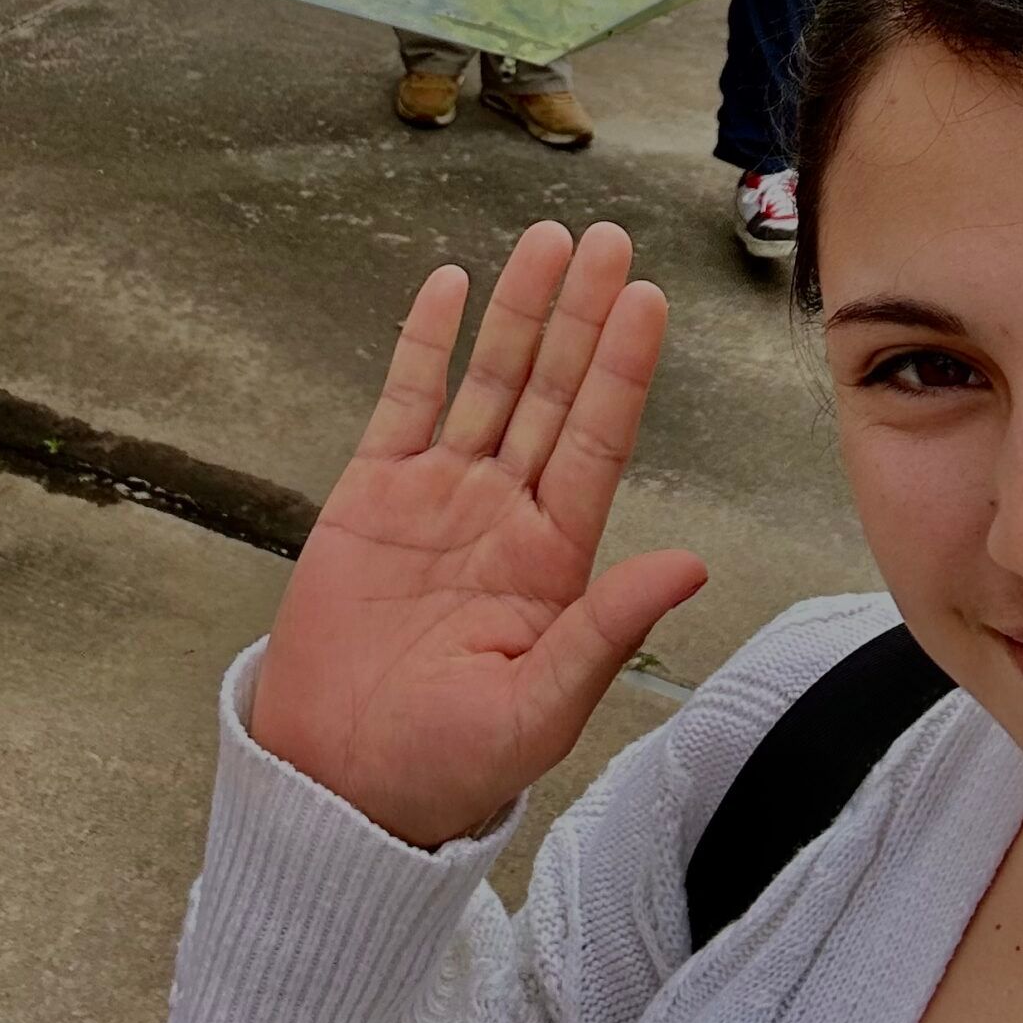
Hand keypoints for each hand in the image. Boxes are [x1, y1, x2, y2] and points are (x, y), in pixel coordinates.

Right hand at [248, 223, 706, 849]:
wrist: (335, 783)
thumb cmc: (443, 766)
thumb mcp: (537, 711)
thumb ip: (605, 631)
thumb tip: (688, 566)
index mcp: (553, 558)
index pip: (598, 441)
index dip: (621, 369)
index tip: (646, 301)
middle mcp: (504, 509)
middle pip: (551, 391)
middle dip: (579, 314)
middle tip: (609, 240)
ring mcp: (438, 493)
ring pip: (487, 381)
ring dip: (517, 311)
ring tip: (545, 242)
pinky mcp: (371, 491)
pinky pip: (403, 399)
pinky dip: (425, 342)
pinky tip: (452, 286)